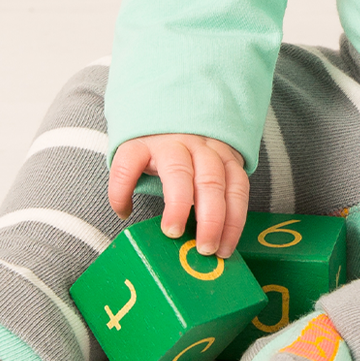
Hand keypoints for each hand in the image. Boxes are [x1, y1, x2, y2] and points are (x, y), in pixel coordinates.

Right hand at [108, 134, 249, 258]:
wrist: (156, 110)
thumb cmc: (184, 153)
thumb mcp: (205, 166)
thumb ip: (211, 194)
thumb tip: (211, 244)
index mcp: (220, 155)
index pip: (235, 188)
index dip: (233, 221)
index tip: (224, 250)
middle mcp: (198, 145)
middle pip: (211, 181)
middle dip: (211, 219)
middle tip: (204, 249)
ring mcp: (167, 142)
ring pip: (178, 172)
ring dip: (178, 205)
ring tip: (172, 232)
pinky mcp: (136, 142)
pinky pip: (129, 166)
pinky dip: (124, 191)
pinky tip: (124, 211)